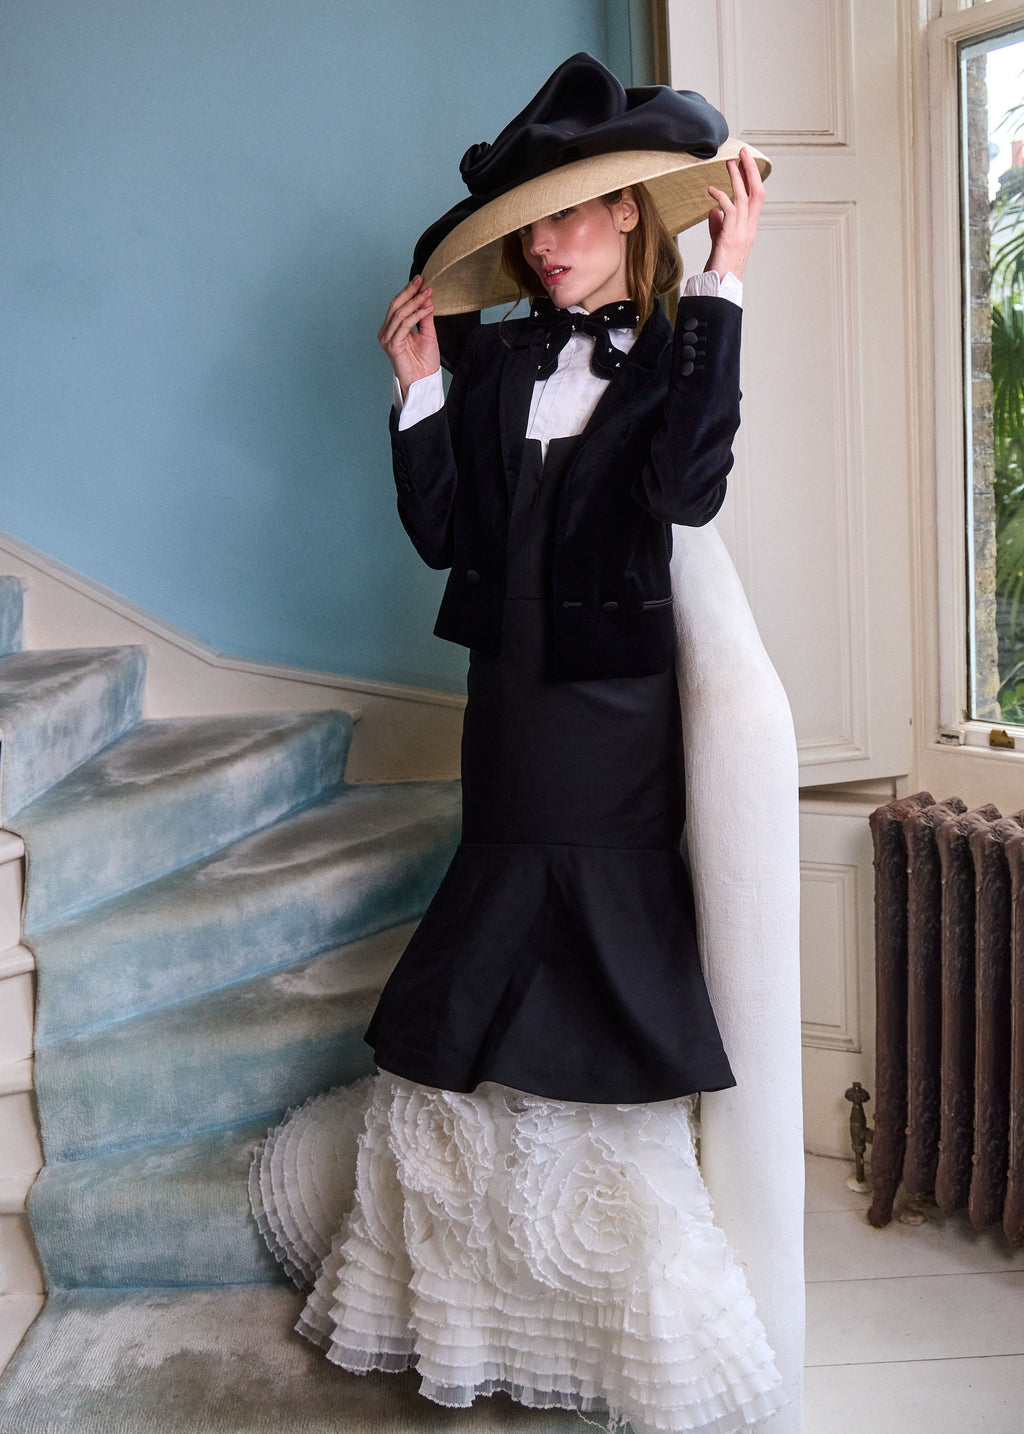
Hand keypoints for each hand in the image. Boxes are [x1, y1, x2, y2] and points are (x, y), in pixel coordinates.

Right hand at [378, 275, 440, 398]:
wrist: (424, 381)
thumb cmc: (425, 361)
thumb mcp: (428, 333)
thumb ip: (425, 316)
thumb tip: (426, 297)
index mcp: (392, 328)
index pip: (398, 305)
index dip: (409, 291)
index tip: (421, 280)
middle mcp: (386, 332)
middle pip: (396, 305)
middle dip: (409, 291)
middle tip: (422, 280)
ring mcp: (387, 338)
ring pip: (399, 313)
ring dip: (415, 302)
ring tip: (428, 294)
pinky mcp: (392, 345)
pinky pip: (404, 325)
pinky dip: (416, 315)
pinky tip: (427, 309)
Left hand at [704, 147, 763, 282]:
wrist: (721, 286)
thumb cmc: (720, 267)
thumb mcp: (720, 241)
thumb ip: (718, 225)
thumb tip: (713, 210)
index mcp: (750, 228)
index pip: (756, 197)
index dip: (752, 179)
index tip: (745, 163)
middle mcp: (749, 228)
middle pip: (757, 192)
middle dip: (751, 170)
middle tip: (743, 152)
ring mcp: (742, 231)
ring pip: (744, 197)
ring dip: (736, 177)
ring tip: (729, 162)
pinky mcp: (730, 235)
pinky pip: (728, 209)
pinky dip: (720, 197)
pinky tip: (711, 190)